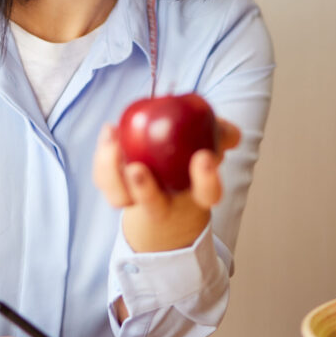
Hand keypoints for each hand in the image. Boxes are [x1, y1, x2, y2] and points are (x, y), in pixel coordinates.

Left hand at [92, 118, 239, 253]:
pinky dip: (103, 157)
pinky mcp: (117, 192)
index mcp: (195, 195)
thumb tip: (232, 133)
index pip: (207, 194)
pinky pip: (105, 181)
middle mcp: (165, 204)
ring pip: (122, 198)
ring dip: (112, 172)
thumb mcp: (211, 146)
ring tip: (113, 140)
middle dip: (145, 191)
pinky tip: (110, 130)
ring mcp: (138, 202)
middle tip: (136, 169)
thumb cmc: (192, 163)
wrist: (168, 192)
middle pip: (154, 206)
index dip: (207, 179)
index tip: (204, 157)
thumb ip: (222, 135)